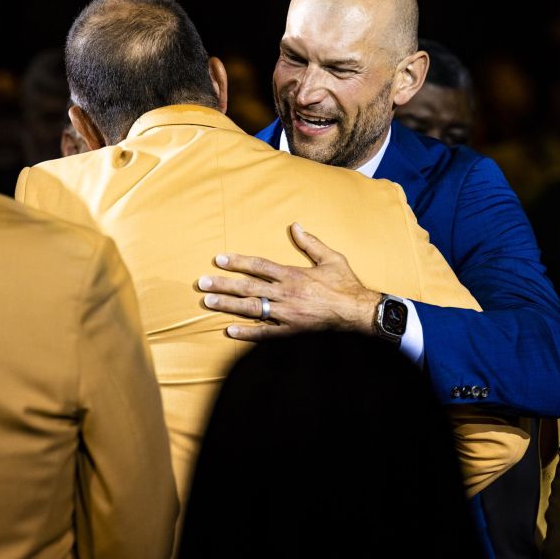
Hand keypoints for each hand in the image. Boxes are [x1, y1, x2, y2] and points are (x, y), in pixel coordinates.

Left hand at [198, 222, 380, 340]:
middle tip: (201, 283)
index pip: (258, 266)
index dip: (237, 262)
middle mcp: (285, 294)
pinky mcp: (291, 330)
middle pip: (248, 287)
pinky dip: (247, 333)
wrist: (358, 312)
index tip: (219, 259)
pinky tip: (230, 331)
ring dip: (228, 305)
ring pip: (251, 308)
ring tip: (208, 302)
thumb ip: (310, 242)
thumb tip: (295, 225)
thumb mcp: (330, 257)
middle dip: (223, 285)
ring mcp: (286, 314)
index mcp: (292, 275)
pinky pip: (265, 333)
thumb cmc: (345, 283)